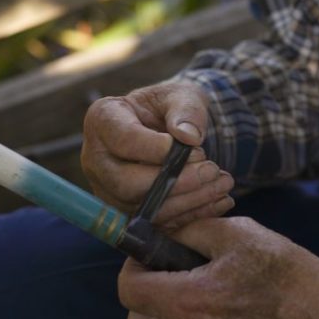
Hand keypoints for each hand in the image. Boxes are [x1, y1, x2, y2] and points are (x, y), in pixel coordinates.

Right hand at [81, 81, 234, 228]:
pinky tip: (218, 202)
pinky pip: (155, 223)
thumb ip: (186, 110)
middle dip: (174, 183)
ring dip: (187, 202)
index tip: (197, 150)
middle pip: (125, 184)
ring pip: (140, 209)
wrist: (168, 128)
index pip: (125, 141)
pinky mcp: (124, 211)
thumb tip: (188, 137)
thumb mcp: (182, 95)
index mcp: (102, 119)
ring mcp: (106, 189)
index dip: (162, 150)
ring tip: (222, 185)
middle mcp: (95, 158)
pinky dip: (189, 216)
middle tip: (212, 171)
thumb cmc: (171, 107)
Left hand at [117, 217, 318, 318]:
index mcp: (188, 301)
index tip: (149, 256)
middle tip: (166, 276)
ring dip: (169, 315)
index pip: (129, 291)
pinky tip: (225, 311)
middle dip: (143, 298)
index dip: (133, 268)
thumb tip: (162, 231)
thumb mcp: (236, 233)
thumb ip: (190, 229)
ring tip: (201, 290)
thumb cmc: (284, 270)